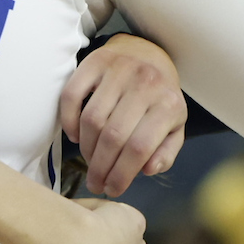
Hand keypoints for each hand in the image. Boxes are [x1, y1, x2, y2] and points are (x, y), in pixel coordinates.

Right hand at [59, 34, 188, 196]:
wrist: (150, 53)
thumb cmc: (161, 98)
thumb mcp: (175, 126)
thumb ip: (166, 152)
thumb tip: (147, 170)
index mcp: (169, 103)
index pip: (140, 148)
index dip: (122, 175)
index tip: (111, 190)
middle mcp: (145, 83)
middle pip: (113, 136)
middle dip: (100, 167)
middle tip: (95, 182)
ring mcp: (119, 69)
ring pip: (92, 119)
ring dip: (86, 148)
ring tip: (89, 160)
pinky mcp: (96, 61)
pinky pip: (72, 95)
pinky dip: (68, 120)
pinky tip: (76, 136)